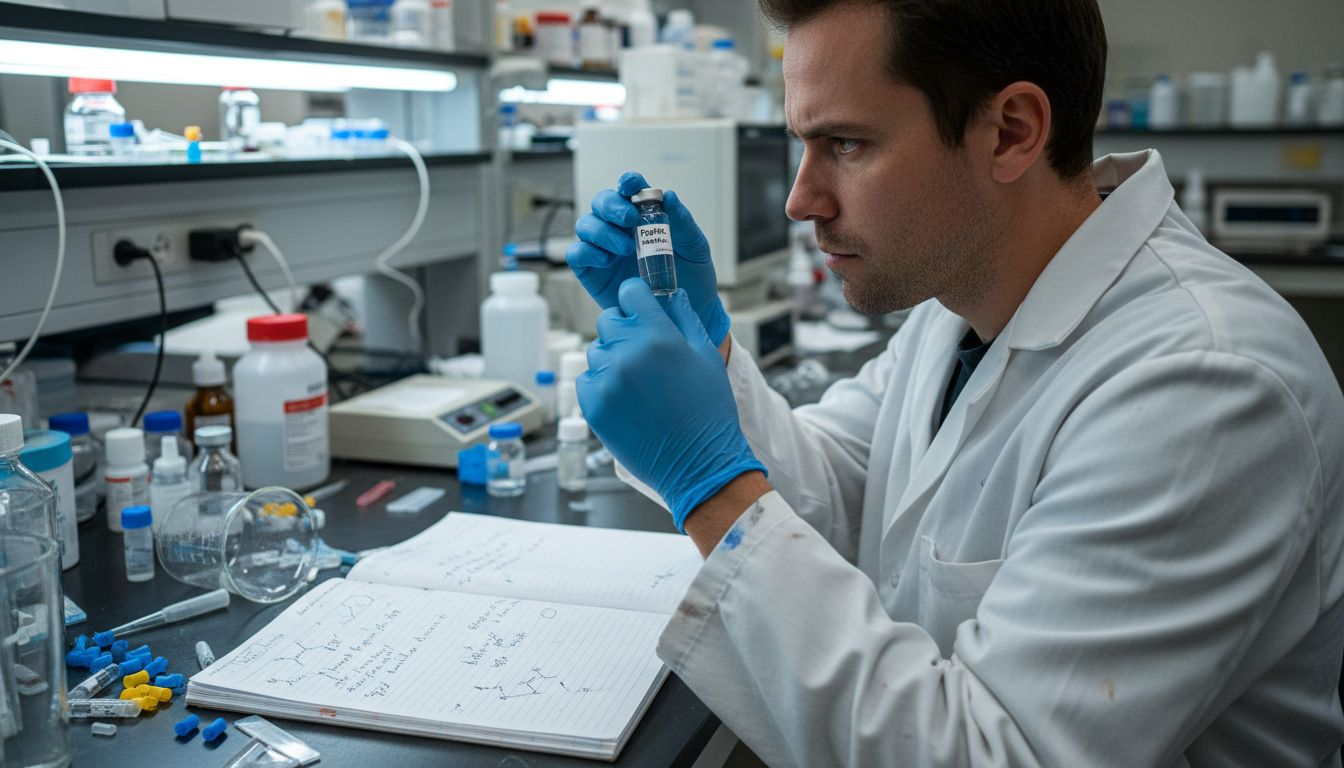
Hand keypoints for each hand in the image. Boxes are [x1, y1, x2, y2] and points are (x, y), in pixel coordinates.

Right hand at [566, 171, 730, 345]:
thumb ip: (682, 222)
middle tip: (630, 220)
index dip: (627, 182)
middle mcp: (619, 228)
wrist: (686, 313)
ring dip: (602, 231)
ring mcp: (603, 249)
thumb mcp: (695, 247)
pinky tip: (607, 260)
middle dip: (611, 206)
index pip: (630, 189)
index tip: (630, 184)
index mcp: (644, 215)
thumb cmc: (692, 277)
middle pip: (600, 202)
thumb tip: (669, 196)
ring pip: (585, 225)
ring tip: (626, 247)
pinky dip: (587, 251)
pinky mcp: (592, 272)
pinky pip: (577, 254)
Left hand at [578, 279, 764, 530]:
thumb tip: (672, 295)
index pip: (630, 293)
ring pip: (596, 351)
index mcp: (658, 336)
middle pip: (608, 320)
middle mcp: (628, 354)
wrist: (698, 464)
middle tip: (643, 353)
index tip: (641, 310)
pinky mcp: (593, 406)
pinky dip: (601, 385)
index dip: (636, 299)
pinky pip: (587, 379)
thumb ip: (685, 318)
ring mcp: (607, 381)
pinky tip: (626, 399)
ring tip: (637, 382)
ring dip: (612, 359)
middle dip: (624, 330)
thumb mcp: (707, 357)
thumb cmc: (708, 412)